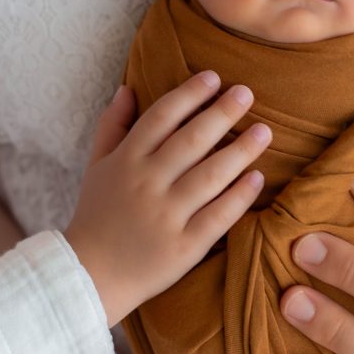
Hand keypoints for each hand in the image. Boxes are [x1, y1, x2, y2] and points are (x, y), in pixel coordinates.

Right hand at [65, 74, 269, 324]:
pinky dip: (239, 196)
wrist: (88, 275)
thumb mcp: (96, 166)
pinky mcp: (184, 246)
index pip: (161, 117)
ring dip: (240, 151)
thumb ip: (112, 126)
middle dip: (221, 113)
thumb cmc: (97, 215)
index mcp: (126, 161)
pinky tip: (258, 177)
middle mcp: (146, 184)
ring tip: (264, 131)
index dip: (189, 94)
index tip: (214, 78)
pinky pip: (218, 216)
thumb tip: (127, 87)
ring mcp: (166, 216)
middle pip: (190, 141)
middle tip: (247, 93)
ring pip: (210, 176)